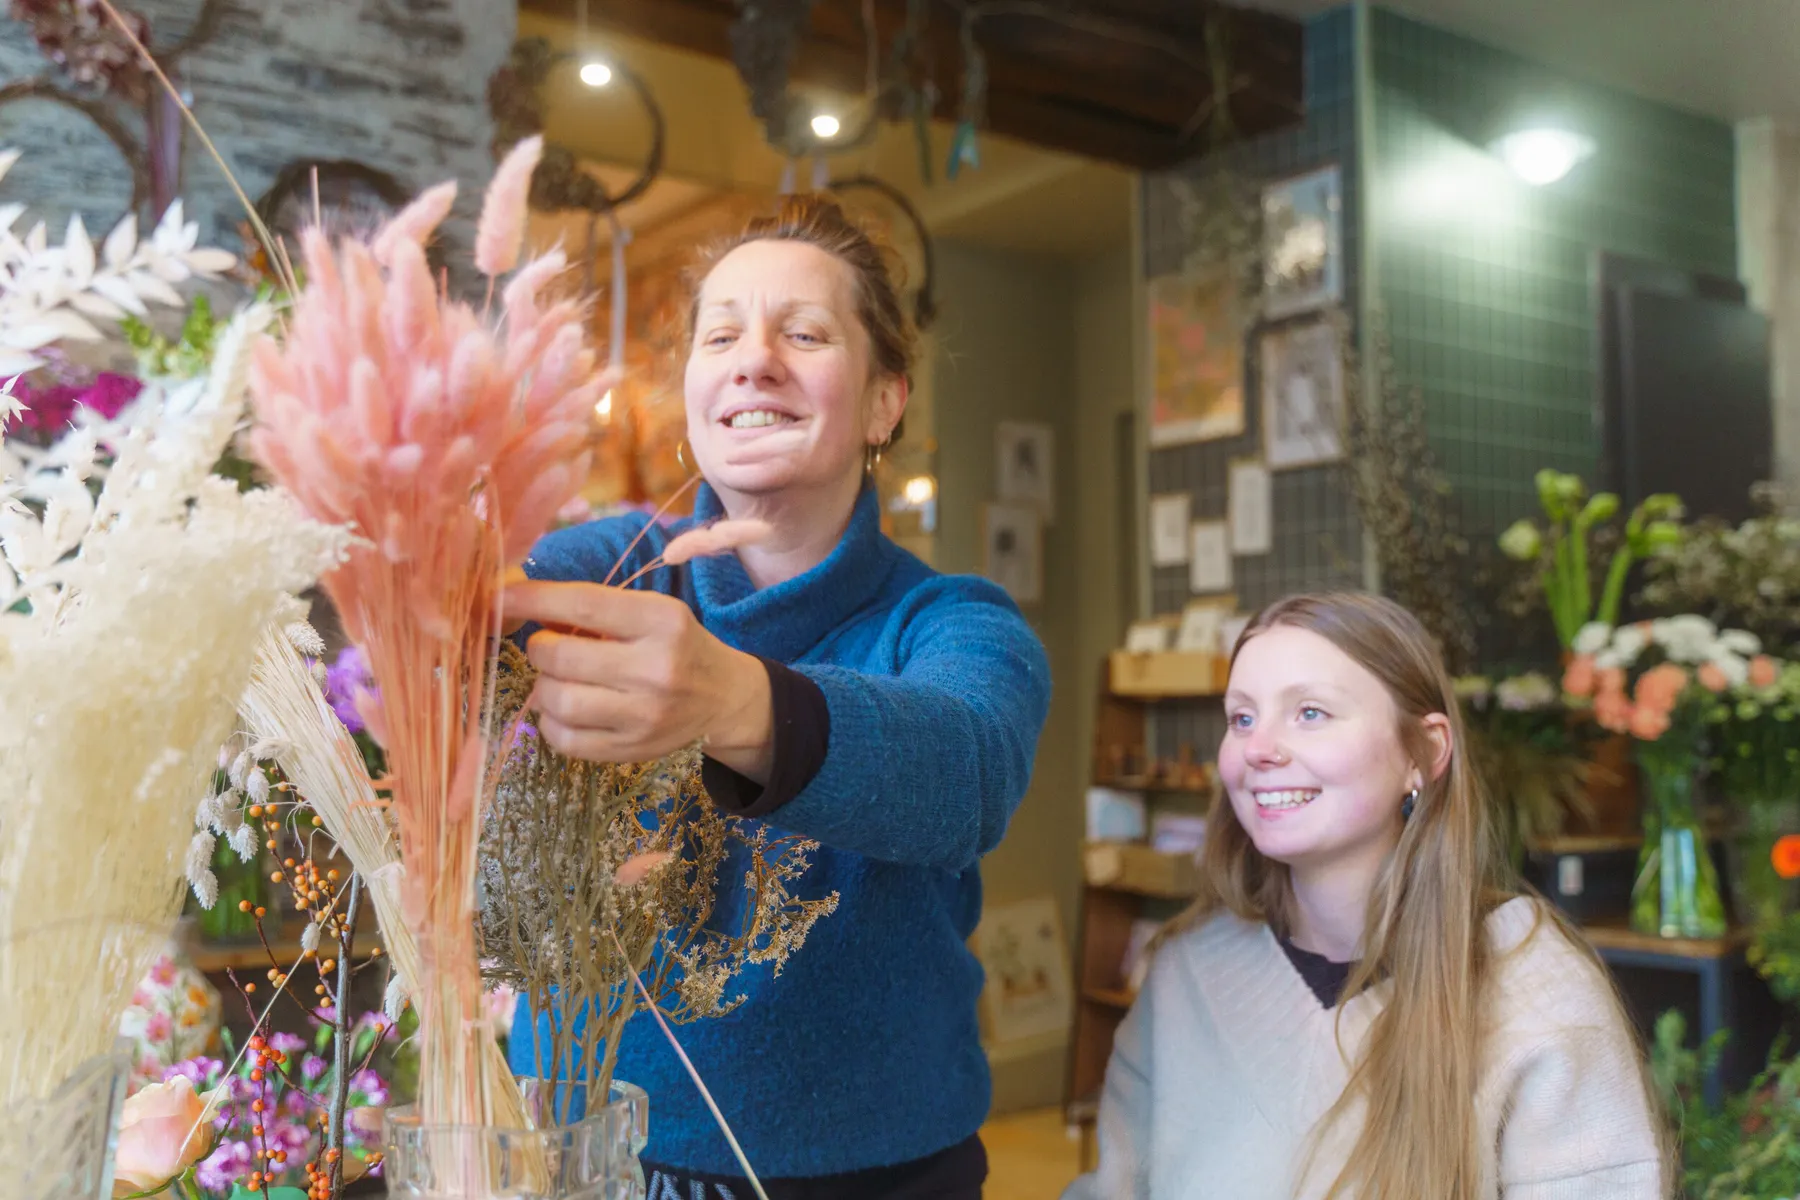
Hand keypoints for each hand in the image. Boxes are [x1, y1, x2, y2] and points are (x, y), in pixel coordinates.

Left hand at [500, 580, 774, 779]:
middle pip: (559, 656)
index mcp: (662, 620)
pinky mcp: (631, 750)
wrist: (723, 697)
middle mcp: (657, 668)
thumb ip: (594, 609)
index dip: (532, 599)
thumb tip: (518, 601)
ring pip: (557, 700)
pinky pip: (564, 739)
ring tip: (561, 679)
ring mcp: (644, 715)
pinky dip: (551, 722)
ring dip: (544, 686)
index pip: (582, 604)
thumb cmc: (675, 645)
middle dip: (539, 647)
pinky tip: (565, 710)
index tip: (499, 597)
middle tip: (548, 647)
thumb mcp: (650, 613)